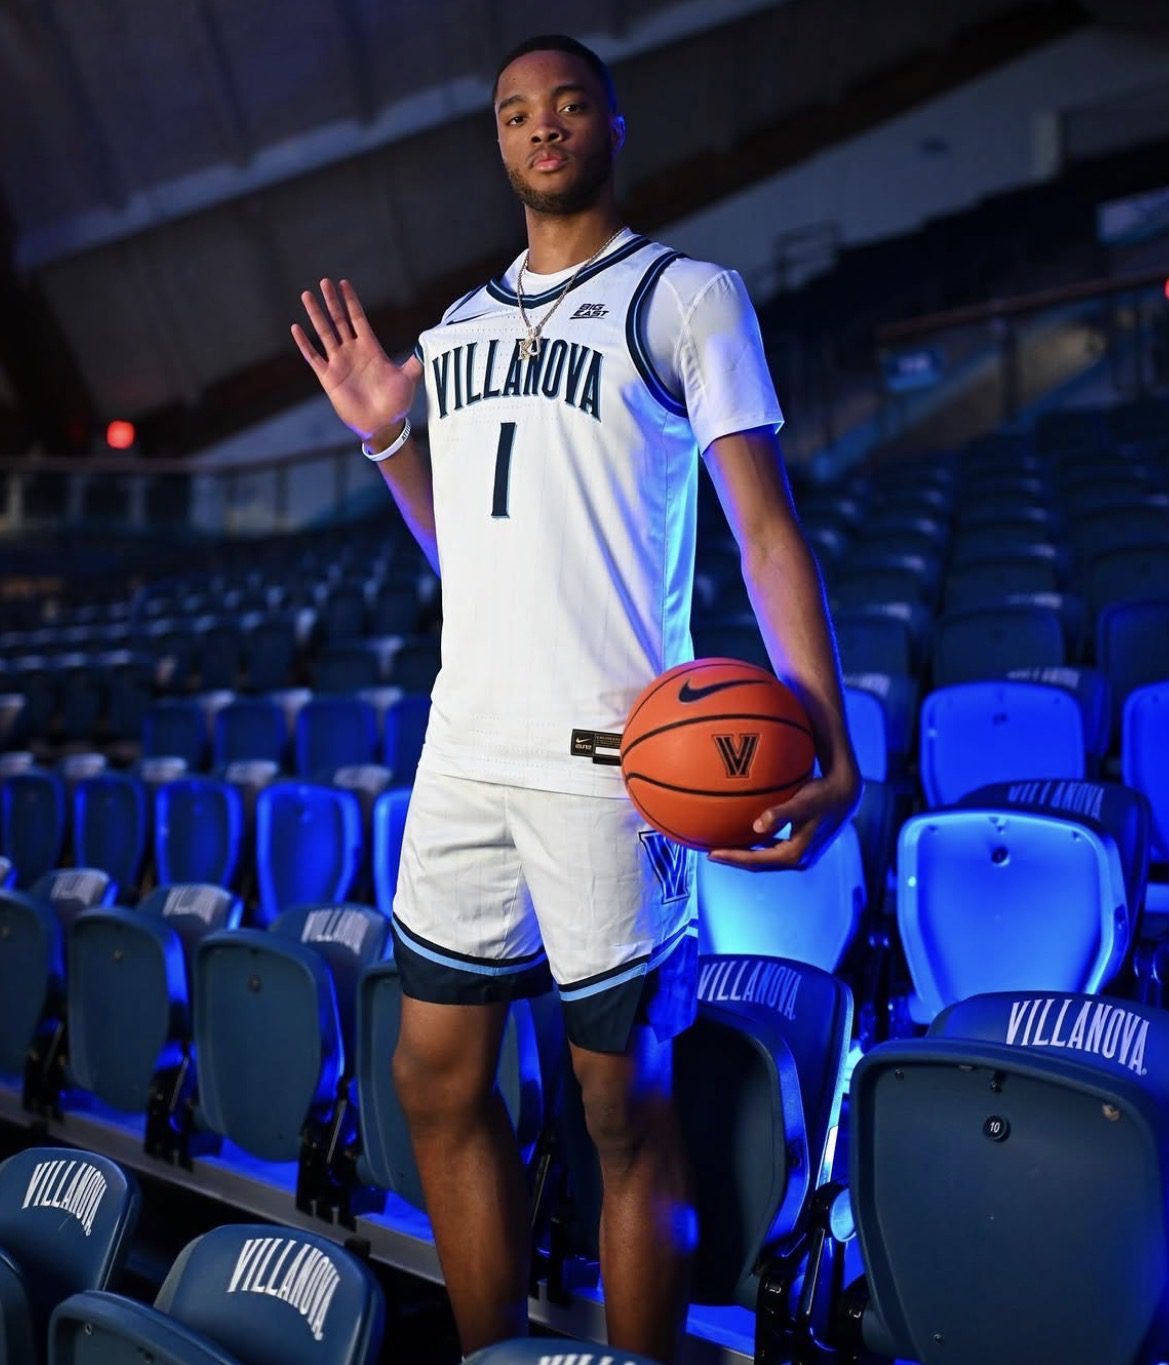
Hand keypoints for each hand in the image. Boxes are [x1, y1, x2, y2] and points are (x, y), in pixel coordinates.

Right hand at [292, 278, 422, 441]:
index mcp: (371, 348)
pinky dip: (304, 343)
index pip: (358, 319)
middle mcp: (353, 352)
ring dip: (316, 315)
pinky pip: (313, 357)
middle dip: (332, 301)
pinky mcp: (328, 377)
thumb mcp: (408, 379)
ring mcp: (340, 363)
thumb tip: (428, 344)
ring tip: (307, 295)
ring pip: (324, 333)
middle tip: (324, 281)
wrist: (382, 425)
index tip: (344, 283)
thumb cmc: (397, 403)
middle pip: (339, 320)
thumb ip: (415, 361)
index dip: (351, 302)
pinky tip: (296, 328)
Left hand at [707, 764, 861, 871]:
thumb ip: (780, 814)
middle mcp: (797, 859)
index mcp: (794, 855)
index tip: (711, 854)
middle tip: (710, 853)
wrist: (846, 794)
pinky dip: (756, 846)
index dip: (732, 858)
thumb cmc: (823, 795)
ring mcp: (800, 854)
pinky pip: (771, 849)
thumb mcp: (801, 803)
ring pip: (764, 859)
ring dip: (744, 854)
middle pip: (758, 864)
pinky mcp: (801, 845)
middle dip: (734, 859)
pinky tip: (745, 836)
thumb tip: (757, 825)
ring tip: (723, 847)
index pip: (756, 861)